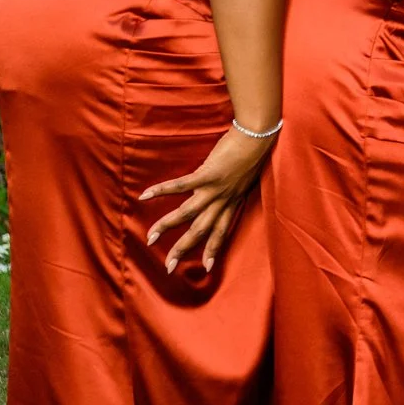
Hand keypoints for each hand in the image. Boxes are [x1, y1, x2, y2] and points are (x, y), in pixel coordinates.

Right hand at [140, 122, 271, 272]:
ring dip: (167, 226)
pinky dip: (162, 190)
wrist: (258, 136)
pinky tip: (145, 195)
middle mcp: (224, 200)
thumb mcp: (243, 179)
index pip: (222, 232)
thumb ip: (229, 190)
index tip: (207, 268)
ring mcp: (215, 189)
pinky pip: (181, 186)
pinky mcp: (207, 174)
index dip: (214, 250)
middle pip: (201, 231)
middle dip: (184, 249)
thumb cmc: (251, 154)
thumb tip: (212, 193)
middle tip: (168, 267)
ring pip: (188, 214)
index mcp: (233, 202)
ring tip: (150, 238)